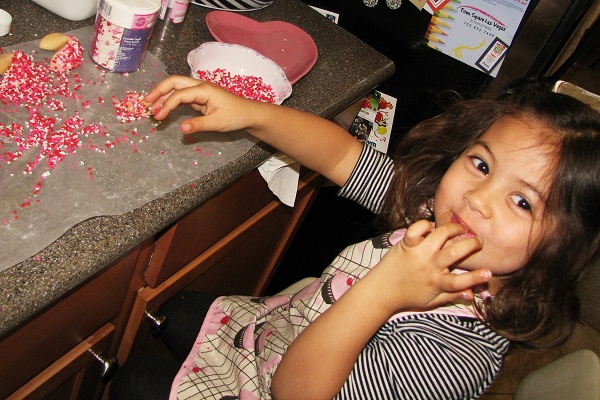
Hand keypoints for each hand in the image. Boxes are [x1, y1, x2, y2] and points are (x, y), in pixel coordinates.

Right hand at [145, 75, 259, 133]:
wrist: (249, 113)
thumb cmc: (235, 116)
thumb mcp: (217, 123)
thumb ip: (198, 125)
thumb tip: (181, 129)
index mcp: (204, 89)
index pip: (179, 94)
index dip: (166, 105)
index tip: (158, 117)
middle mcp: (200, 86)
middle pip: (174, 82)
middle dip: (159, 91)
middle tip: (145, 103)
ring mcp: (200, 90)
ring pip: (177, 87)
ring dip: (164, 95)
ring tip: (151, 107)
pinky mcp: (200, 96)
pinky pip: (182, 95)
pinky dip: (171, 100)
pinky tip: (164, 108)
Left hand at [362, 220, 489, 314]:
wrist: (381, 290)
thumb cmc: (408, 296)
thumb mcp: (432, 301)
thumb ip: (452, 296)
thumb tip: (473, 294)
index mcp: (437, 283)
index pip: (460, 282)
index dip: (476, 278)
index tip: (489, 272)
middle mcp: (429, 266)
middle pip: (454, 252)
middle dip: (470, 244)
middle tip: (477, 241)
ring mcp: (417, 253)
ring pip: (439, 235)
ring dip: (453, 229)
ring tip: (460, 230)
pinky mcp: (406, 244)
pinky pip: (417, 228)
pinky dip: (426, 224)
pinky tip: (432, 228)